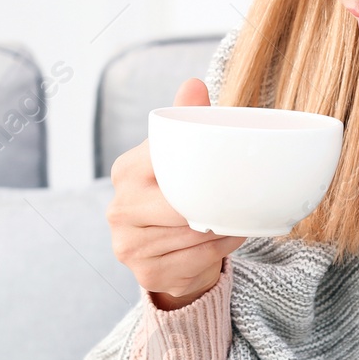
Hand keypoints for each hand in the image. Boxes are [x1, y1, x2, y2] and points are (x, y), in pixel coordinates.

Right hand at [107, 78, 245, 309]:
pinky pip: (195, 260)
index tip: (224, 173)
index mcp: (126, 171)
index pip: (168, 166)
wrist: (169, 250)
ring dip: (222, 229)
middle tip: (240, 199)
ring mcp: (128, 246)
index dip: (200, 173)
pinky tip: (226, 239)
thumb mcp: (179, 156)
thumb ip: (186, 119)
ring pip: (192, 235)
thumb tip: (193, 84)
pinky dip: (218, 251)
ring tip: (237, 218)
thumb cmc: (177, 193)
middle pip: (181, 207)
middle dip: (213, 206)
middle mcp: (119, 209)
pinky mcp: (146, 275)